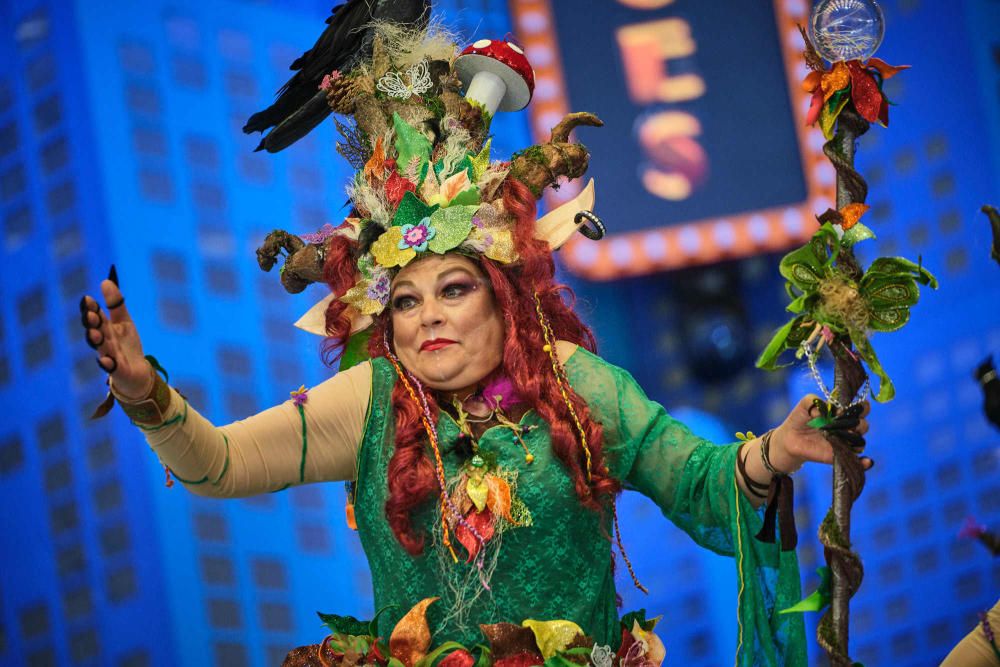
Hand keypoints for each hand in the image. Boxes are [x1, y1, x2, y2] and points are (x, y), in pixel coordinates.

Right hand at [80, 266, 151, 398]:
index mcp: (104, 329)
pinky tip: (106, 360)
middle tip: (91, 314)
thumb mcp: (124, 321)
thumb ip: (116, 304)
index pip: (95, 316)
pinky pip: (110, 368)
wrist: (137, 371)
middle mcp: (104, 342)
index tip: (87, 299)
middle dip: (91, 323)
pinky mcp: (117, 370)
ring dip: (97, 341)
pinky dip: (107, 364)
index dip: (90, 309)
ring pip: (101, 348)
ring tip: (96, 333)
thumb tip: (105, 281)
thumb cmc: (127, 345)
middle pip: (94, 331)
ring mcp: (109, 356)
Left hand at [769, 394, 870, 472]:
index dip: (861, 407)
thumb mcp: (806, 403)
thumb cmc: (801, 418)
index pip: (862, 408)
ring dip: (855, 437)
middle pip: (864, 424)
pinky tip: (866, 461)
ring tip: (840, 435)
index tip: (845, 409)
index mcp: (843, 412)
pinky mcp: (840, 455)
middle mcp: (847, 427)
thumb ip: (814, 400)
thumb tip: (824, 413)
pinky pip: (858, 461)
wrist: (790, 438)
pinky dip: (865, 462)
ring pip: (860, 440)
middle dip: (858, 423)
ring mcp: (844, 442)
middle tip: (841, 424)